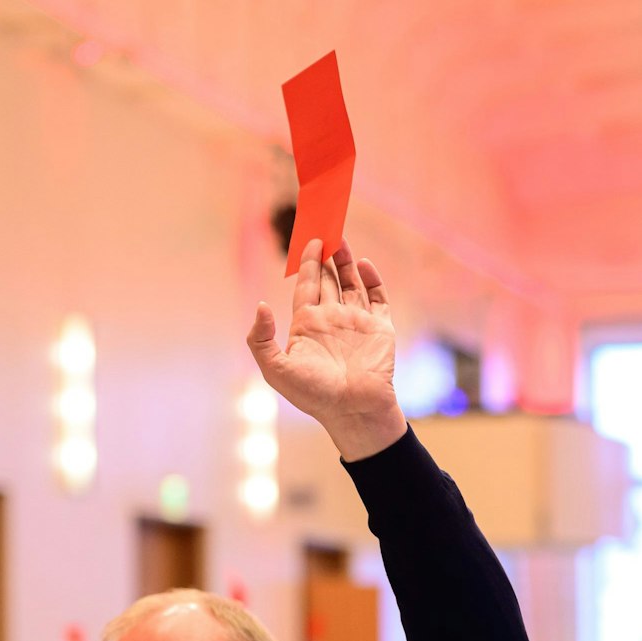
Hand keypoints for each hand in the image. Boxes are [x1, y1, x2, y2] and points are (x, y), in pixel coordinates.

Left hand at [246, 239, 407, 460]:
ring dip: (346, 261)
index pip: (307, 284)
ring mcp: (358, 322)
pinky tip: (364, 264)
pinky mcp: (381, 329)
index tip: (308, 238)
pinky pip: (378, 298)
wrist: (354, 411)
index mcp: (308, 324)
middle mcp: (332, 319)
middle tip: (326, 228)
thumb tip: (261, 306)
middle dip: (327, 254)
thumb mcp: (276, 369)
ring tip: (341, 240)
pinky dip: (373, 280)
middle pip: (329, 278)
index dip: (308, 261)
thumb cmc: (314, 395)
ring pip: (352, 283)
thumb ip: (260, 339)